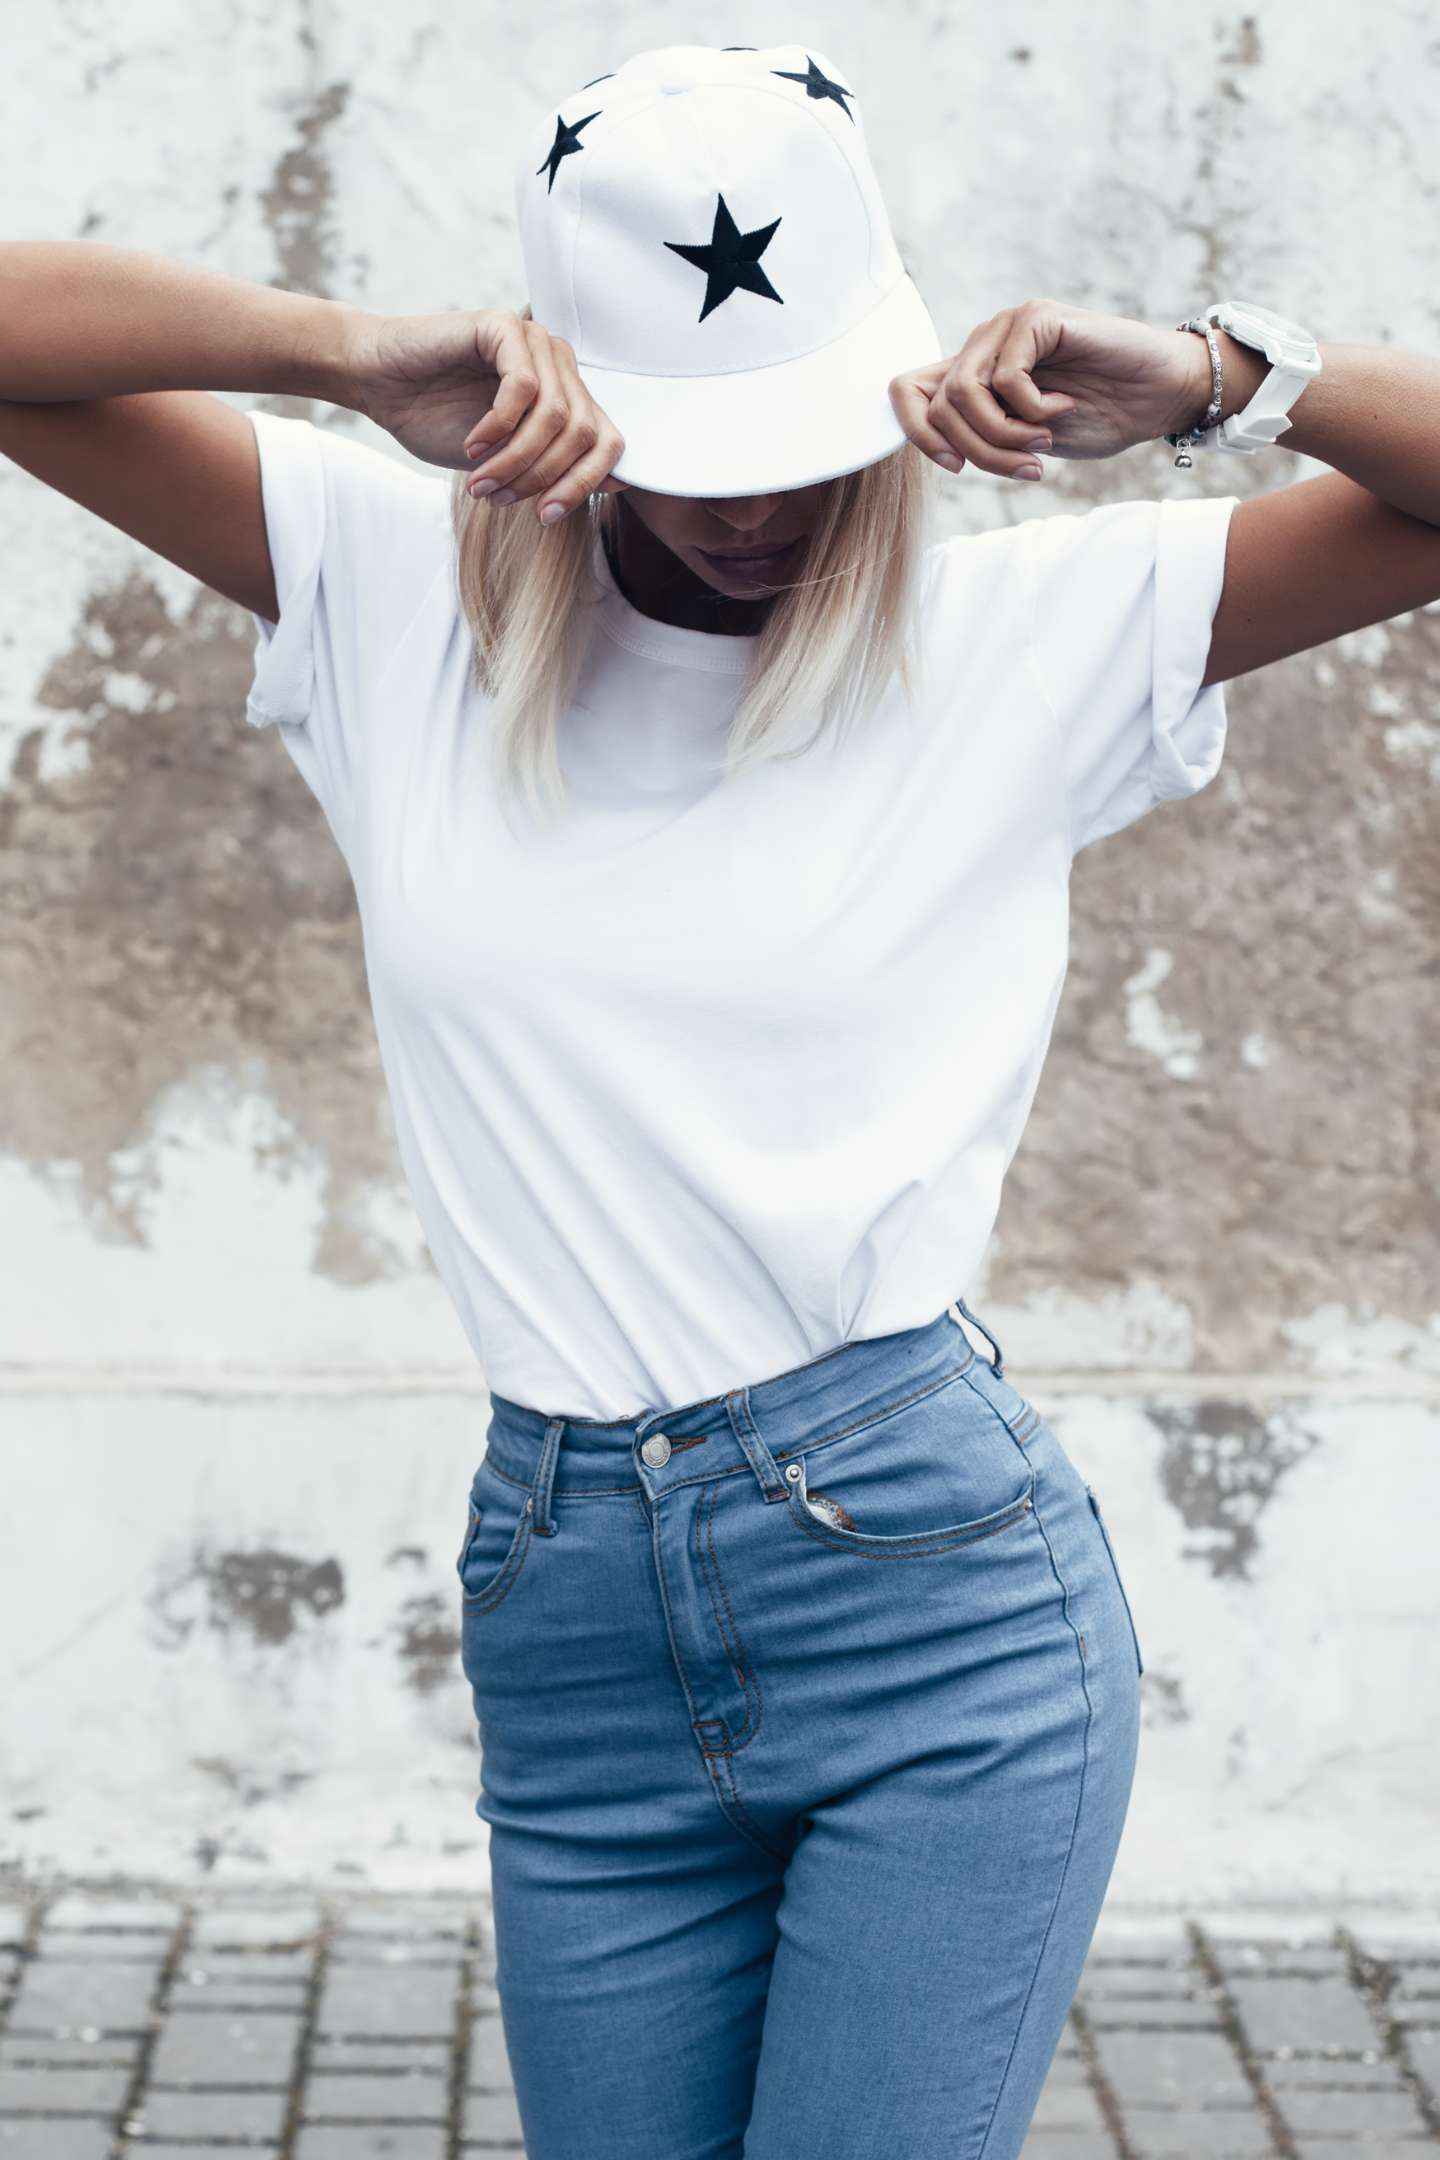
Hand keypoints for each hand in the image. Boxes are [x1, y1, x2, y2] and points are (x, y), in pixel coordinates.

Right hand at [345, 305, 626, 521]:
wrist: (381, 384)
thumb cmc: (438, 421)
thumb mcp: (504, 461)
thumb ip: (554, 467)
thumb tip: (616, 484)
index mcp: (567, 396)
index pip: (607, 443)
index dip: (584, 485)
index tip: (545, 516)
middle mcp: (559, 365)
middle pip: (584, 434)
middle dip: (544, 477)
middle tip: (500, 498)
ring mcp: (534, 342)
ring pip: (555, 416)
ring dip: (517, 460)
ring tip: (481, 481)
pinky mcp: (503, 326)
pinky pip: (521, 387)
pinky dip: (498, 427)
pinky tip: (473, 445)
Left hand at [889, 298, 1204, 475]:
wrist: (1155, 398)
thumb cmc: (1097, 417)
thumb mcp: (1026, 441)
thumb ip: (984, 438)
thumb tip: (943, 449)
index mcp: (974, 373)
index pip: (907, 392)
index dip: (917, 433)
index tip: (954, 468)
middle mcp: (983, 345)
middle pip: (941, 406)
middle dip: (980, 451)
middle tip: (1026, 467)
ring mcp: (1008, 326)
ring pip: (965, 392)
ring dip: (1003, 434)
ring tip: (1043, 440)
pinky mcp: (1037, 317)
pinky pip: (1005, 377)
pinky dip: (1031, 409)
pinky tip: (1063, 408)